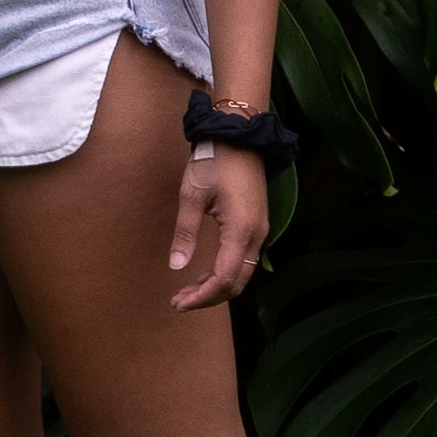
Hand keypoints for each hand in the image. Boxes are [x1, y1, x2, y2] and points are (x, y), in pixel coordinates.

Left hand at [167, 141, 268, 309]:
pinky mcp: (257, 224)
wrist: (239, 134)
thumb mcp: (192, 194)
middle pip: (236, 283)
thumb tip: (177, 266)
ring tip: (188, 290)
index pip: (224, 280)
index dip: (202, 297)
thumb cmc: (214, 160)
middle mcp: (256, 236)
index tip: (178, 302)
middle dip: (209, 297)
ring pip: (242, 274)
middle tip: (179, 301)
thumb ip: (185, 233)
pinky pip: (244, 260)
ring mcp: (260, 230)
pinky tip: (205, 272)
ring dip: (217, 286)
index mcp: (240, 230)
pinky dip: (225, 272)